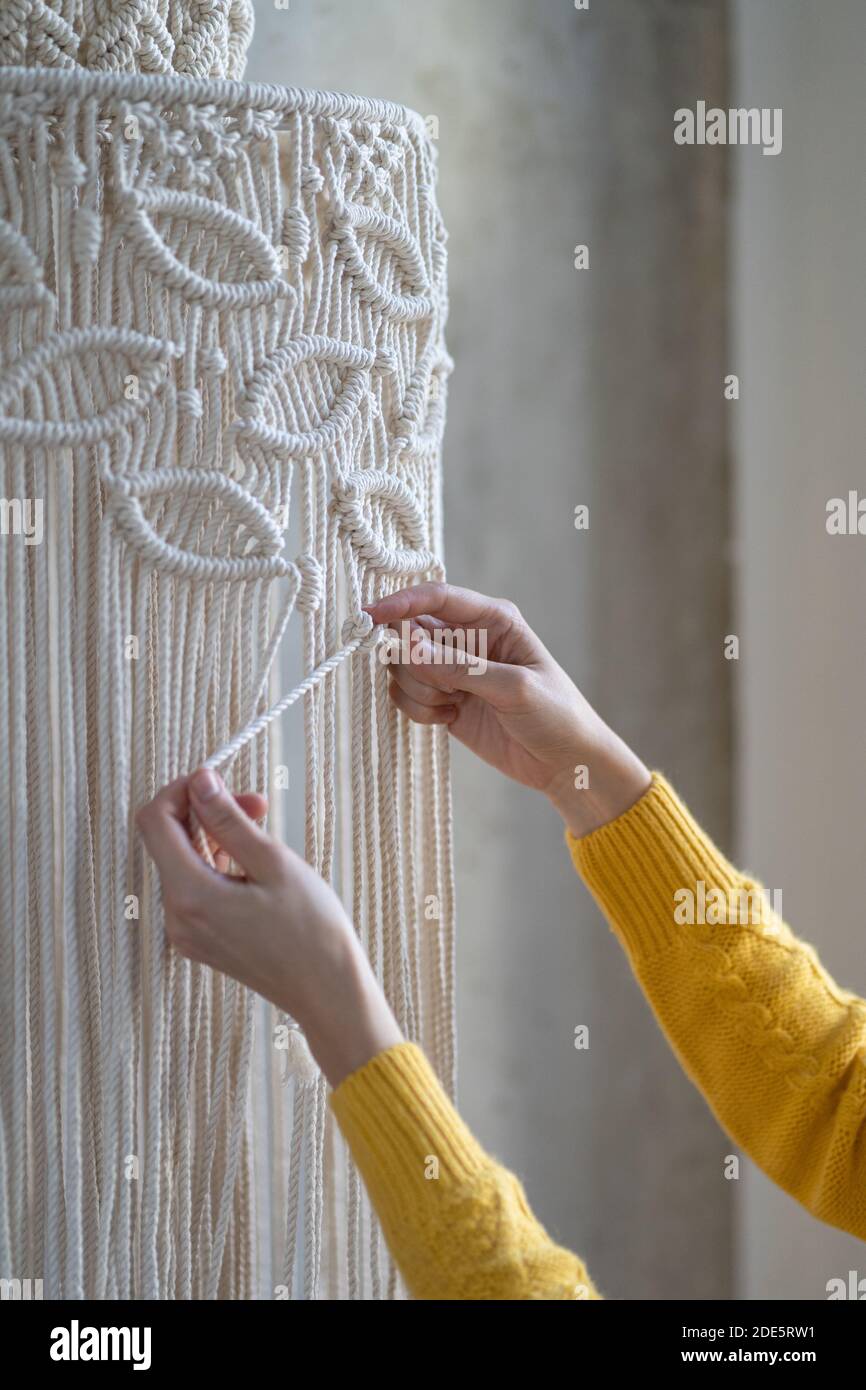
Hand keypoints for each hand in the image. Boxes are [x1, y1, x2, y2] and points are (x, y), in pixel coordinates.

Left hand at [135, 770, 402, 1086]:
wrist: (327, 990)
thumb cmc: (311, 930)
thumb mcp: (272, 863)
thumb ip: (228, 820)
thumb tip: (199, 781)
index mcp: (190, 895)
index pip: (155, 822)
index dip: (180, 791)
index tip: (216, 780)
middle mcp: (177, 916)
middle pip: (169, 841)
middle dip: (206, 812)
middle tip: (256, 803)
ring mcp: (187, 931)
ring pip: (184, 862)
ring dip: (216, 836)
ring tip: (263, 829)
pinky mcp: (202, 939)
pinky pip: (196, 887)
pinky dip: (219, 864)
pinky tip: (254, 862)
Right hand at [366, 582, 651, 838]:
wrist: (565, 763)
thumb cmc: (555, 714)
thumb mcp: (513, 688)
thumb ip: (461, 667)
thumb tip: (409, 645)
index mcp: (493, 619)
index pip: (437, 598)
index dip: (401, 604)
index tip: (370, 617)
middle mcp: (468, 638)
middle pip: (409, 633)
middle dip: (413, 662)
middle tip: (444, 688)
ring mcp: (452, 669)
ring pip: (402, 666)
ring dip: (418, 689)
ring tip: (453, 706)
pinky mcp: (443, 698)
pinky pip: (406, 694)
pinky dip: (418, 709)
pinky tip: (449, 718)